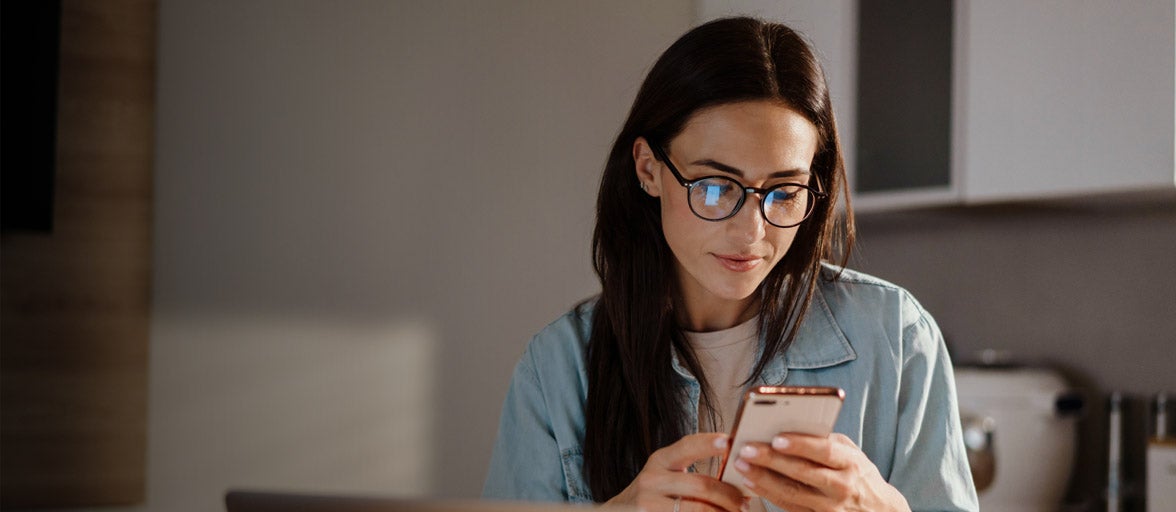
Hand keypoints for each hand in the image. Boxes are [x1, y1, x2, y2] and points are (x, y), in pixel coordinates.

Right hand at [606, 433, 746, 511]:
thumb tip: (734, 473)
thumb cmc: (652, 495)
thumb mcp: (664, 476)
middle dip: (729, 495)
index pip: (687, 446)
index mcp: (660, 460)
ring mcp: (648, 503)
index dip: (709, 443)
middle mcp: (652, 480)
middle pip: (701, 484)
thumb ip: (690, 473)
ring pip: (699, 508)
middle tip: (745, 502)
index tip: (730, 441)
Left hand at [731, 433, 909, 511]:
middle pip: (802, 472)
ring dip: (763, 479)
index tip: (776, 438)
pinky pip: (789, 507)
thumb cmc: (857, 472)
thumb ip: (826, 439)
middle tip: (746, 449)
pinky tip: (750, 483)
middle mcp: (842, 486)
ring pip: (792, 493)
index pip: (824, 451)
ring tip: (741, 465)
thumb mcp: (850, 452)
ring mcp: (830, 507)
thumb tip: (791, 424)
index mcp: (850, 462)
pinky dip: (768, 494)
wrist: (878, 509)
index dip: (800, 445)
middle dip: (771, 460)